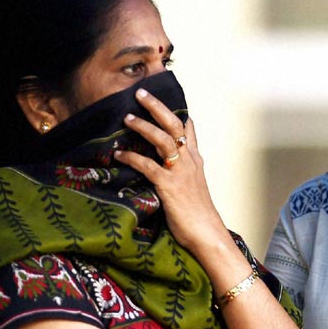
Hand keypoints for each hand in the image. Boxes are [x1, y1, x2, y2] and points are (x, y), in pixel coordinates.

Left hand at [113, 88, 228, 253]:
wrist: (208, 235)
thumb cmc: (197, 216)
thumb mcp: (192, 188)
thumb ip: (180, 173)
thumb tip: (165, 167)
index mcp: (194, 161)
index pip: (188, 128)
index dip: (176, 110)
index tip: (163, 95)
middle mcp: (189, 161)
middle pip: (175, 125)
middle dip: (157, 107)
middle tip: (140, 93)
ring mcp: (180, 172)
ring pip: (163, 139)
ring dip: (144, 126)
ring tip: (128, 117)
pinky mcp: (169, 186)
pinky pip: (149, 165)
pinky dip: (132, 157)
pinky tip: (119, 154)